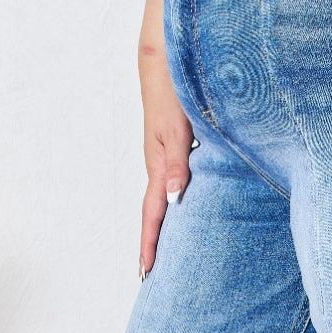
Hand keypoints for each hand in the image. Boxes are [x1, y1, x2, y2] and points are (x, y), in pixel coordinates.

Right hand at [138, 45, 193, 278]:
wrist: (166, 57)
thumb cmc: (173, 89)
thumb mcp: (177, 128)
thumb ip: (177, 162)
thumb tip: (173, 200)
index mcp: (158, 165)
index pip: (153, 214)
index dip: (150, 243)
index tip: (147, 272)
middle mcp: (160, 164)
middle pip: (154, 213)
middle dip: (152, 243)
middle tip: (150, 275)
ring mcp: (166, 155)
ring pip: (164, 198)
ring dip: (163, 226)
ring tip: (166, 251)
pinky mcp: (175, 146)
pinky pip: (173, 182)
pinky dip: (175, 203)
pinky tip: (184, 208)